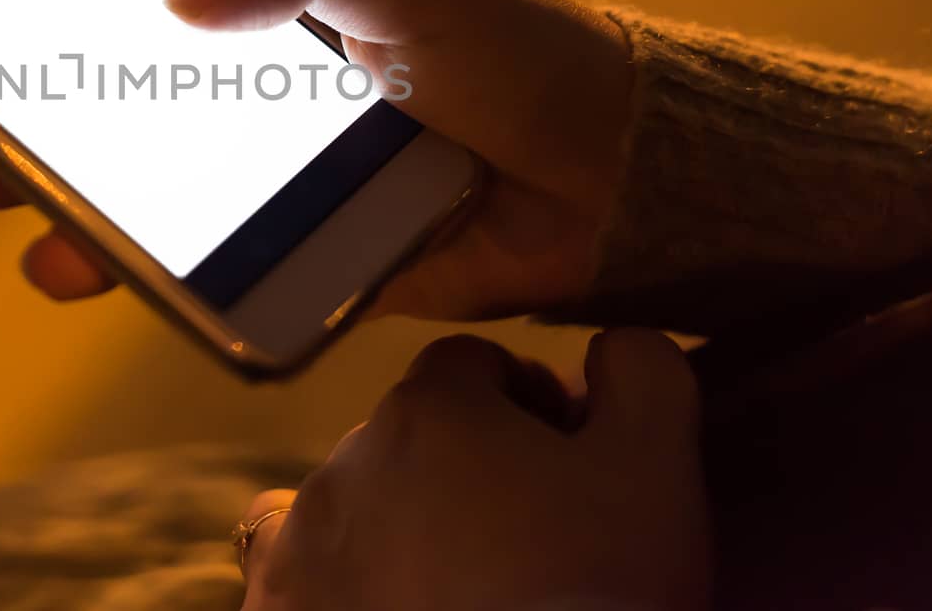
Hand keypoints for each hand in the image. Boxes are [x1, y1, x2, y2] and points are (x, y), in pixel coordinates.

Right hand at [0, 0, 634, 318]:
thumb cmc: (529, 53)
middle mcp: (285, 80)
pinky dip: (153, 265)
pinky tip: (94, 271)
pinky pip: (220, 256)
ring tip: (18, 211)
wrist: (621, 182)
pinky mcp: (318, 244)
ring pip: (165, 180)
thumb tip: (179, 0)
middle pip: (142, 90)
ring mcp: (296, 166)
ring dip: (85, 195)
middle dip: (57, 107)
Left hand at [238, 330, 709, 610]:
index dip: (524, 404)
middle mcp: (346, 456)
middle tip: (523, 539)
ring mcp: (301, 539)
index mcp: (431, 406)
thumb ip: (639, 375)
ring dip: (397, 523)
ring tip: (457, 587)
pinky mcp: (276, 608)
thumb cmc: (592, 584)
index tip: (564, 465)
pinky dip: (332, 581)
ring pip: (353, 503)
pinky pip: (292, 572)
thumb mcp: (655, 466)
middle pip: (411, 433)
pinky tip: (378, 603)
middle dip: (461, 467)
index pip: (472, 365)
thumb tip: (608, 346)